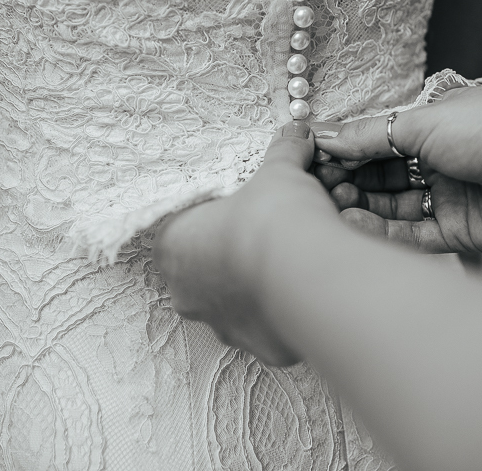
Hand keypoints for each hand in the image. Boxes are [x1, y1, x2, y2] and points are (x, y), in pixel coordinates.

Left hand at [153, 120, 338, 365]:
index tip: (242, 210)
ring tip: (295, 261)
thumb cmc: (274, 218)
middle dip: (238, 255)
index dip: (214, 217)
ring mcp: (222, 326)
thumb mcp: (277, 171)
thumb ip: (282, 152)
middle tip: (271, 234)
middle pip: (208, 270)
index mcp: (172, 247)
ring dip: (261, 285)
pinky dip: (287, 311)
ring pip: (239, 303)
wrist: (308, 271)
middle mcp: (186, 294)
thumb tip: (296, 131)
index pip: (181, 230)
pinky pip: (270, 327)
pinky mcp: (259, 349)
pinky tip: (309, 289)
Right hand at [311, 84, 481, 253]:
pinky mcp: (461, 235)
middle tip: (310, 191)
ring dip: (360, 210)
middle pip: (379, 178)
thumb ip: (370, 137)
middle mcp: (439, 163)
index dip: (341, 153)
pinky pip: (413, 237)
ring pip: (392, 210)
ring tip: (327, 210)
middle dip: (345, 184)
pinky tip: (354, 227)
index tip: (306, 161)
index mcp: (433, 126)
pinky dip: (383, 234)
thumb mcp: (424, 123)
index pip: (373, 143)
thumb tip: (321, 137)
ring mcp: (450, 199)